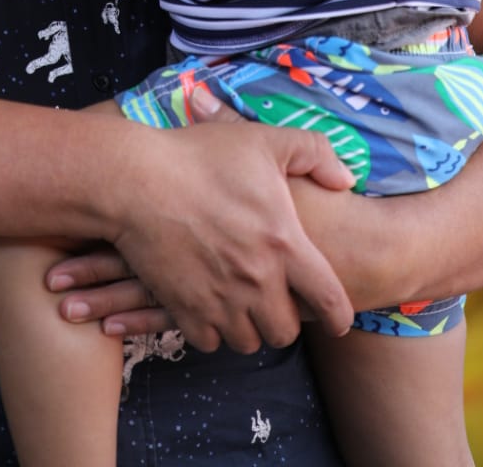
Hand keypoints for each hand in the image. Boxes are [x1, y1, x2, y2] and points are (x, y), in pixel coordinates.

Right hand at [54, 93, 354, 352]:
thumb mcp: (264, 140)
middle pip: (285, 330)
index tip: (338, 323)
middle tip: (274, 301)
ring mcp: (220, 300)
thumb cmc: (201, 156)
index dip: (339, 317)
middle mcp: (257, 281)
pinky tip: (209, 307)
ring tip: (242, 306)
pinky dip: (212, 330)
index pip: (329, 300)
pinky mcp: (185, 309)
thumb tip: (345, 180)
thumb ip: (315, 153)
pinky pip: (209, 342)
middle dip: (284, 319)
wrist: (138, 180)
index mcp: (283, 244)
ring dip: (249, 328)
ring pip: (248, 342)